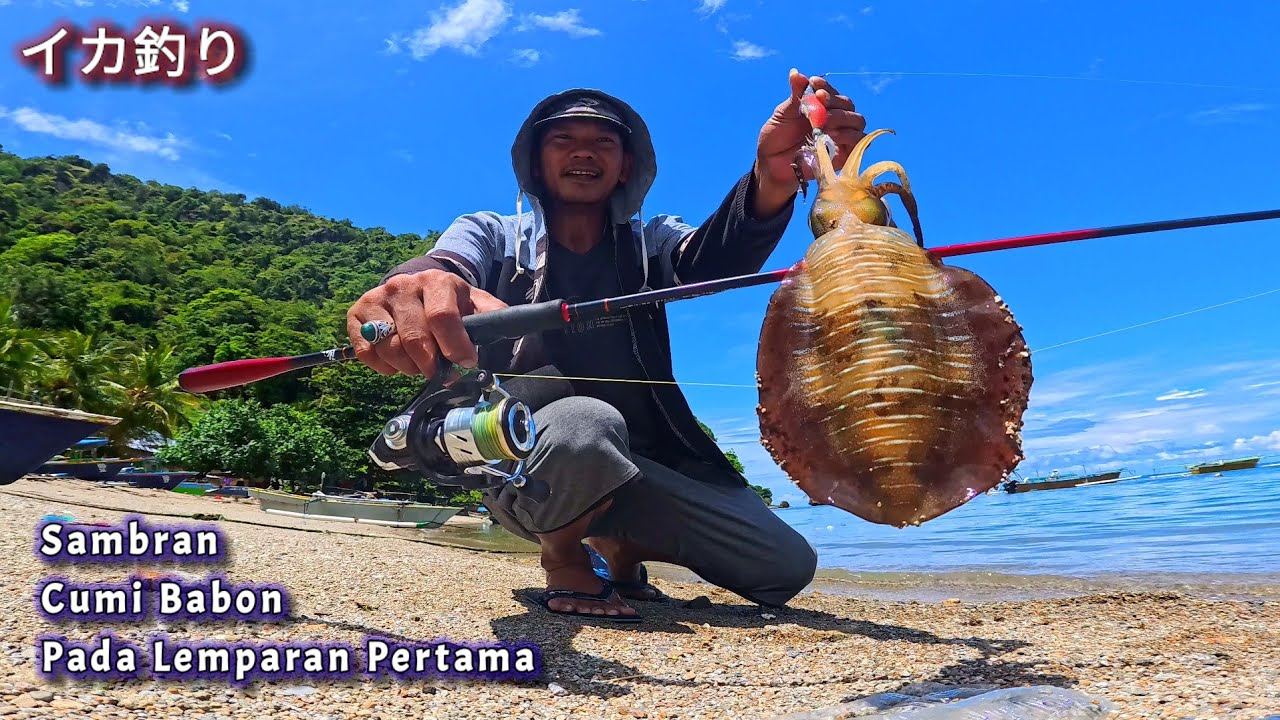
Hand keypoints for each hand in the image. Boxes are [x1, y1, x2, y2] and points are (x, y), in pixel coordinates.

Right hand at [345, 269, 507, 376]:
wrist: (413, 288)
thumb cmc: (448, 302)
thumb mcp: (474, 302)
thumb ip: (492, 314)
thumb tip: (512, 326)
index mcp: (436, 282)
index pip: (443, 317)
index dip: (455, 346)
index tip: (466, 362)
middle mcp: (403, 286)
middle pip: (416, 339)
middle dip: (432, 365)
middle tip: (440, 373)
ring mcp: (376, 298)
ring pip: (391, 349)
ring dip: (409, 368)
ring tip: (420, 365)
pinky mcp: (356, 314)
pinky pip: (367, 353)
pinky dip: (384, 367)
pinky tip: (397, 362)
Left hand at [753, 69, 866, 212]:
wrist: (771, 165)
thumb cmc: (776, 139)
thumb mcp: (783, 114)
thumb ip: (794, 95)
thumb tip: (796, 72)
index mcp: (822, 107)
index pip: (832, 93)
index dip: (826, 86)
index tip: (813, 83)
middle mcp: (835, 119)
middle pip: (848, 105)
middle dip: (834, 102)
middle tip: (819, 102)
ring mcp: (841, 137)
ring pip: (856, 121)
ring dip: (841, 118)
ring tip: (822, 122)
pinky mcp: (844, 154)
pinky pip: (858, 142)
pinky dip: (848, 135)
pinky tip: (831, 134)